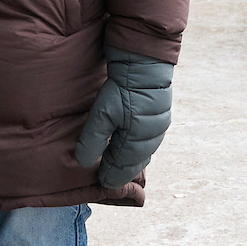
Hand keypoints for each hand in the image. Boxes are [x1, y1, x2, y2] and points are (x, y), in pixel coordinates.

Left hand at [74, 49, 173, 187]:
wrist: (145, 62)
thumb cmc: (123, 88)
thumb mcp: (102, 114)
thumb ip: (93, 140)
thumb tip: (84, 162)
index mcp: (138, 140)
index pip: (123, 167)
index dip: (112, 176)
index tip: (101, 184)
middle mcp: (152, 138)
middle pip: (136, 162)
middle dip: (122, 171)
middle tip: (107, 178)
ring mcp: (159, 127)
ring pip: (144, 152)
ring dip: (131, 160)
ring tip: (118, 165)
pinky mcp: (161, 116)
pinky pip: (149, 141)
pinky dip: (138, 148)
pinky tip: (130, 146)